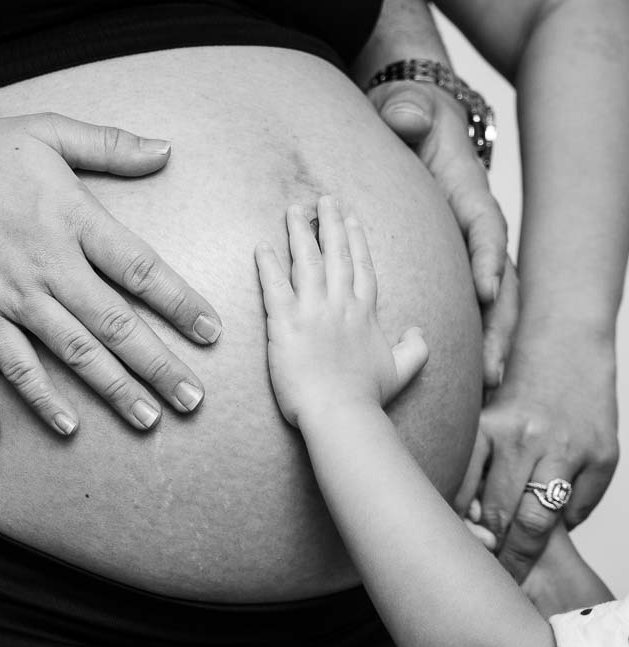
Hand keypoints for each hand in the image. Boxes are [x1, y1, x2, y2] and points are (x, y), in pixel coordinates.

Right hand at [0, 113, 219, 433]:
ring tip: (148, 419)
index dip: (180, 302)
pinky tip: (68, 425)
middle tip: (193, 399)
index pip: (141, 268)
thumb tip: (166, 150)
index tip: (212, 332)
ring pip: (74, 353)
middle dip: (158, 365)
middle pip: (115, 324)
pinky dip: (43, 398)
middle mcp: (51, 266)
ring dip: (113, 390)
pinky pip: (18, 366)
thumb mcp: (47, 132)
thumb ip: (109, 144)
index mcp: (74, 220)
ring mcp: (15, 298)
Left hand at [254, 196, 428, 424]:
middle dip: (330, 223)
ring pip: (306, 260)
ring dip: (299, 232)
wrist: (341, 413)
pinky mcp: (285, 322)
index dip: (357, 241)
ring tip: (294, 209)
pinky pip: (274, 285)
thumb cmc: (367, 397)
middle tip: (325, 199)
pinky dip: (268, 263)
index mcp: (364, 313)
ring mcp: (313, 310)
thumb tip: (419, 332)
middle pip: (335, 253)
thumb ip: (414, 349)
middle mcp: (340, 304)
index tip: (353, 218)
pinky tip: (261, 245)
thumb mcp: (401, 371)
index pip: (362, 267)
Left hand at [370, 82, 514, 386]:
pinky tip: (470, 372)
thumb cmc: (412, 121)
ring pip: (490, 301)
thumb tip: (409, 118)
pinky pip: (467, 304)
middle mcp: (475, 228)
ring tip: (487, 382)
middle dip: (498, 324)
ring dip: (490, 341)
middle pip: (498, 280)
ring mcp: (466, 250)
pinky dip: (471, 336)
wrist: (414, 125)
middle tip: (492, 366)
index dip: (487, 260)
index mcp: (467, 196)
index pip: (485, 230)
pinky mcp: (453, 265)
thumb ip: (409, 112)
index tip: (486, 290)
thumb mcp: (410, 108)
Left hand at [453, 324, 618, 581]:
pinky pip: (580, 508)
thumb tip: (462, 512)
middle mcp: (526, 439)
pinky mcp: (602, 454)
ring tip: (516, 568)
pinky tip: (553, 528)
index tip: (452, 551)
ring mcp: (567, 448)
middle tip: (486, 574)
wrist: (566, 337)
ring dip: (526, 550)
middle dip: (492, 552)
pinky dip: (565, 523)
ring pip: (541, 521)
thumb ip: (473, 457)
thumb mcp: (483, 410)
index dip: (457, 530)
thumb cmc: (515, 377)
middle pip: (502, 516)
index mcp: (489, 428)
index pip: (464, 494)